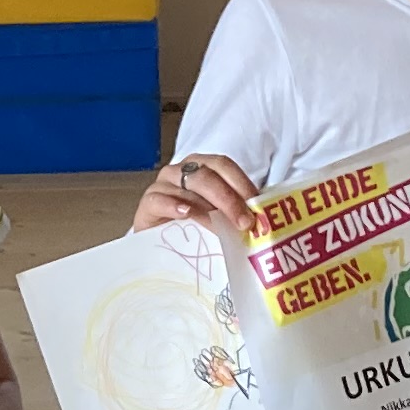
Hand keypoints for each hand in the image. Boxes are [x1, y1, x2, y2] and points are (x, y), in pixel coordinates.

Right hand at [136, 151, 259, 237]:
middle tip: (243, 222)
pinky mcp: (147, 202)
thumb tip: (262, 218)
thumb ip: (235, 212)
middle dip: (228, 199)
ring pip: (187, 187)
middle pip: (207, 175)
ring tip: (220, 227)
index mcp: (201, 166)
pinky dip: (174, 205)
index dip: (241, 183)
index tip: (256, 206)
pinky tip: (186, 214)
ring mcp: (163, 184)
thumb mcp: (217, 216)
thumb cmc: (193, 226)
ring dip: (207, 208)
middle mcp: (182, 170)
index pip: (223, 165)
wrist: (160, 244)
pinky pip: (160, 199)